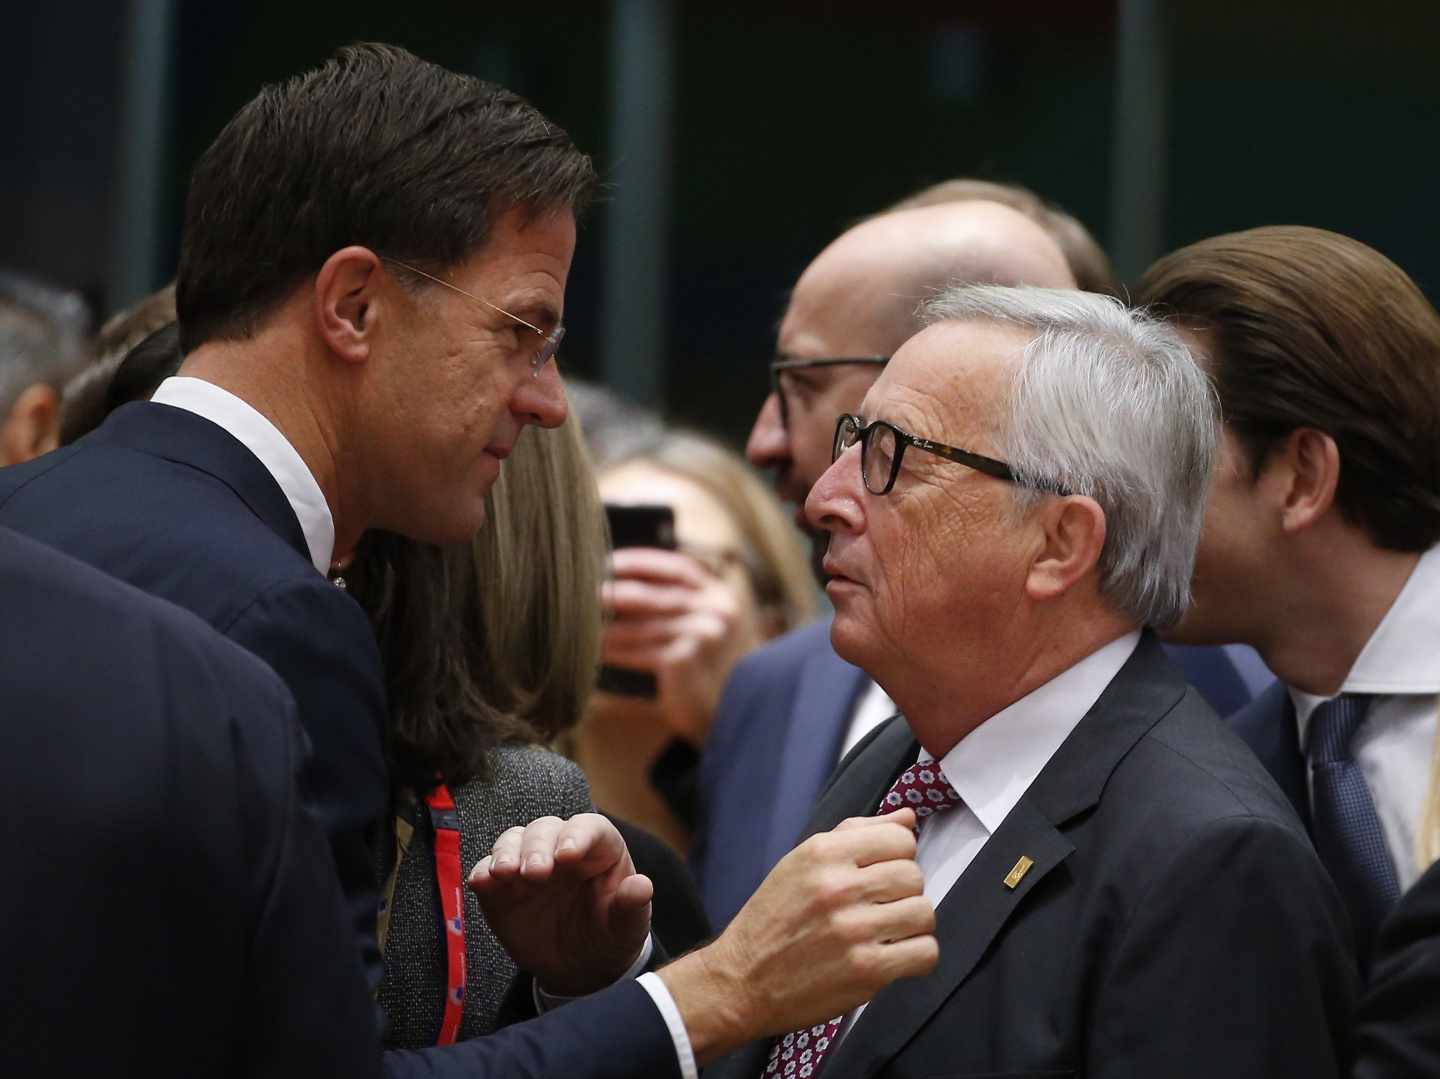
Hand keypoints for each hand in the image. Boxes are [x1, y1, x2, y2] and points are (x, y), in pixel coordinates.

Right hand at [468, 813, 652, 995]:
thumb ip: (633, 906)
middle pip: (545, 829)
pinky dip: (482, 873)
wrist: (580, 967)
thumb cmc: (609, 936)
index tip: (568, 855)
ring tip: (506, 873)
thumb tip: (642, 886)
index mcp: (598, 849)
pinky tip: (482, 883)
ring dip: (506, 853)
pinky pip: (486, 870)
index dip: (578, 835)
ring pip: (513, 841)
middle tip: (536, 873)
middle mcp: (561, 847)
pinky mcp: (501, 887)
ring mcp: (528, 864)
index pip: (588, 827)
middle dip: (537, 847)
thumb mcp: (628, 927)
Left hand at [600, 547, 762, 745]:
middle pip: (655, 595)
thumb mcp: (702, 627)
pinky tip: (597, 651)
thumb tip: (619, 584)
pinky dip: (616, 651)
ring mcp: (704, 634)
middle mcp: (719, 611)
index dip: (642, 562)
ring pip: (642, 625)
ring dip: (608, 626)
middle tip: (584, 593)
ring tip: (582, 624)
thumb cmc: (705, 670)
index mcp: (722, 596)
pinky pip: (640, 650)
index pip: (679, 567)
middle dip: (615, 593)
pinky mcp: (686, 659)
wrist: (725, 716)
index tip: (609, 563)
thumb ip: (676, 604)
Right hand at [657, 809, 935, 1063]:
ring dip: (912, 925)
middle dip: (904, 892)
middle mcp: (839, 886)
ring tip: (888, 931)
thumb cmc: (773, 919)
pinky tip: (894, 955)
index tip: (884, 871)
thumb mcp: (801, 862)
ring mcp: (854, 930)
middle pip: (914, 876)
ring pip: (924, 913)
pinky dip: (916, 956)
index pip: (900, 838)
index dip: (899, 855)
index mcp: (822, 853)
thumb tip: (908, 818)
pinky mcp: (866, 971)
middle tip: (882, 906)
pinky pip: (925, 953)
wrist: (742, 980)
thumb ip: (856, 834)